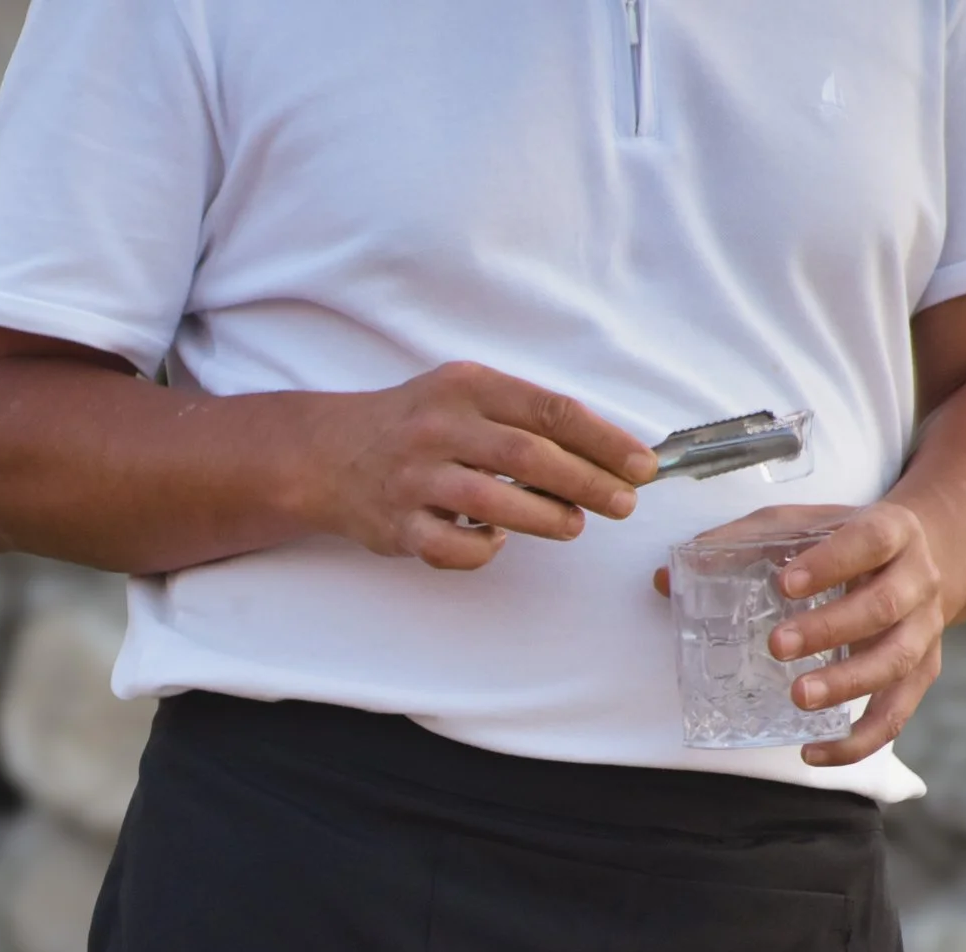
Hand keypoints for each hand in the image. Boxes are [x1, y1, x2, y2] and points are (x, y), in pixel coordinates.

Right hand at [308, 361, 657, 568]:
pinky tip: (496, 541)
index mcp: (465, 388)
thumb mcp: (461, 395)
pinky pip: (452, 548)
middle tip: (622, 503)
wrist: (326, 454)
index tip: (639, 465)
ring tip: (573, 525)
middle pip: (530, 456)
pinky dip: (484, 550)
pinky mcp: (396, 525)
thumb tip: (598, 454)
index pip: (550, 411)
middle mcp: (438, 428)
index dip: (604, 441)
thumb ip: (518, 416)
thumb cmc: (411, 425)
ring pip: (495, 504)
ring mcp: (414, 478)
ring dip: (547, 519)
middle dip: (589, 483)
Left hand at [653, 501, 945, 766]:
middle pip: (884, 606)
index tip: (786, 584)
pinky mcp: (921, 672)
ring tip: (798, 698)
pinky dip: (859, 741)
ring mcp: (924, 630)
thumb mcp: (798, 526)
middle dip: (830, 629)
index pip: (869, 541)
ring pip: (895, 662)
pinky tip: (813, 752)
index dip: (831, 563)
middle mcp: (917, 581)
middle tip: (777, 646)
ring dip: (847, 685)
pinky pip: (896, 714)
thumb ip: (738, 543)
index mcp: (891, 532)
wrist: (923, 555)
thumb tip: (665, 580)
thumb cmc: (840, 542)